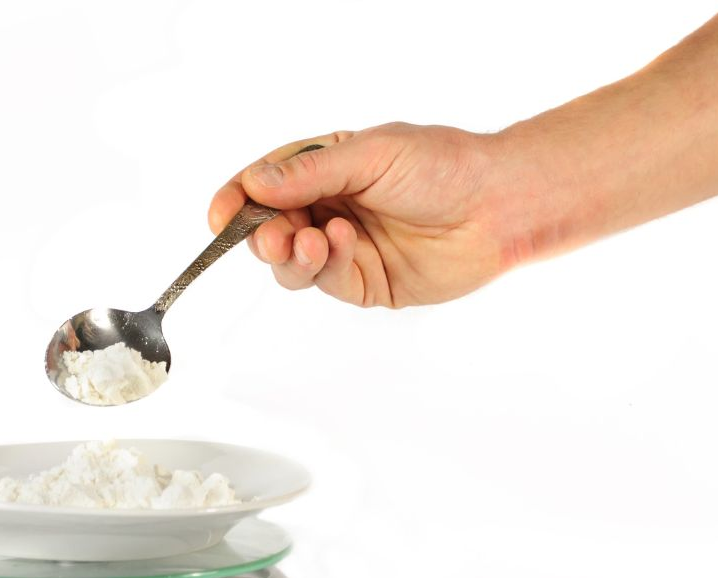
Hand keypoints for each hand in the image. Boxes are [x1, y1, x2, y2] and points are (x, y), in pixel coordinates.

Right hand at [208, 123, 522, 307]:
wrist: (498, 207)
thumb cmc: (442, 166)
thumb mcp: (369, 154)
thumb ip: (309, 173)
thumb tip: (254, 185)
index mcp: (326, 169)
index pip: (266, 186)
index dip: (238, 201)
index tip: (219, 217)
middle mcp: (330, 209)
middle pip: (271, 230)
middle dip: (263, 235)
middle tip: (270, 236)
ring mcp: (346, 250)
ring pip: (293, 265)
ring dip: (292, 256)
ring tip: (310, 241)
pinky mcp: (366, 283)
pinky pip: (328, 281)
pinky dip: (329, 265)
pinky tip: (346, 243)